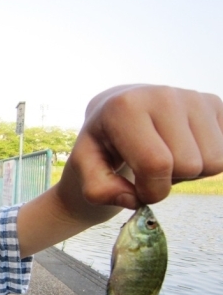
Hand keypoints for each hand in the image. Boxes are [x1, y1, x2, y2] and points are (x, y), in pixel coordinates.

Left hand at [67, 85, 222, 208]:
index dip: (150, 191)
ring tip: (164, 158)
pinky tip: (181, 149)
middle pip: (189, 165)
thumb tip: (133, 199)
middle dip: (168, 181)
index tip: (136, 190)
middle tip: (148, 169)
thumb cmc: (102, 143)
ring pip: (214, 162)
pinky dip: (205, 161)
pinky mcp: (214, 103)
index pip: (156, 165)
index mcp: (126, 108)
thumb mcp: (86, 167)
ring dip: (189, 173)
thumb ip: (99, 190)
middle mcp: (163, 95)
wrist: (117, 111)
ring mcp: (193, 96)